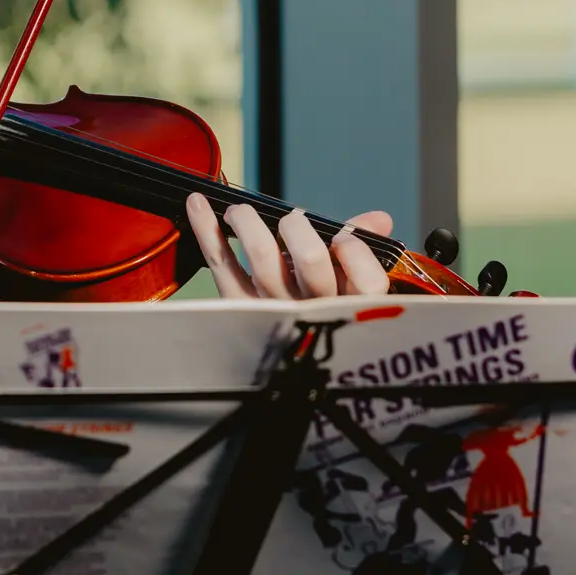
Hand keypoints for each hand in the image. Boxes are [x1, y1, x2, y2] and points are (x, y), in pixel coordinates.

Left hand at [185, 194, 392, 298]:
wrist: (285, 369)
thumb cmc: (325, 311)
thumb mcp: (353, 288)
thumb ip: (363, 251)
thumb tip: (378, 220)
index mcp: (352, 308)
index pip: (364, 276)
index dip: (352, 249)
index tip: (343, 238)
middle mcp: (313, 311)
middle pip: (311, 258)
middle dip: (298, 226)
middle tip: (290, 219)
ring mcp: (274, 311)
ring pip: (263, 256)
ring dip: (249, 221)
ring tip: (240, 211)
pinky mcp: (238, 309)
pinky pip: (221, 265)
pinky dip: (207, 230)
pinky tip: (198, 205)